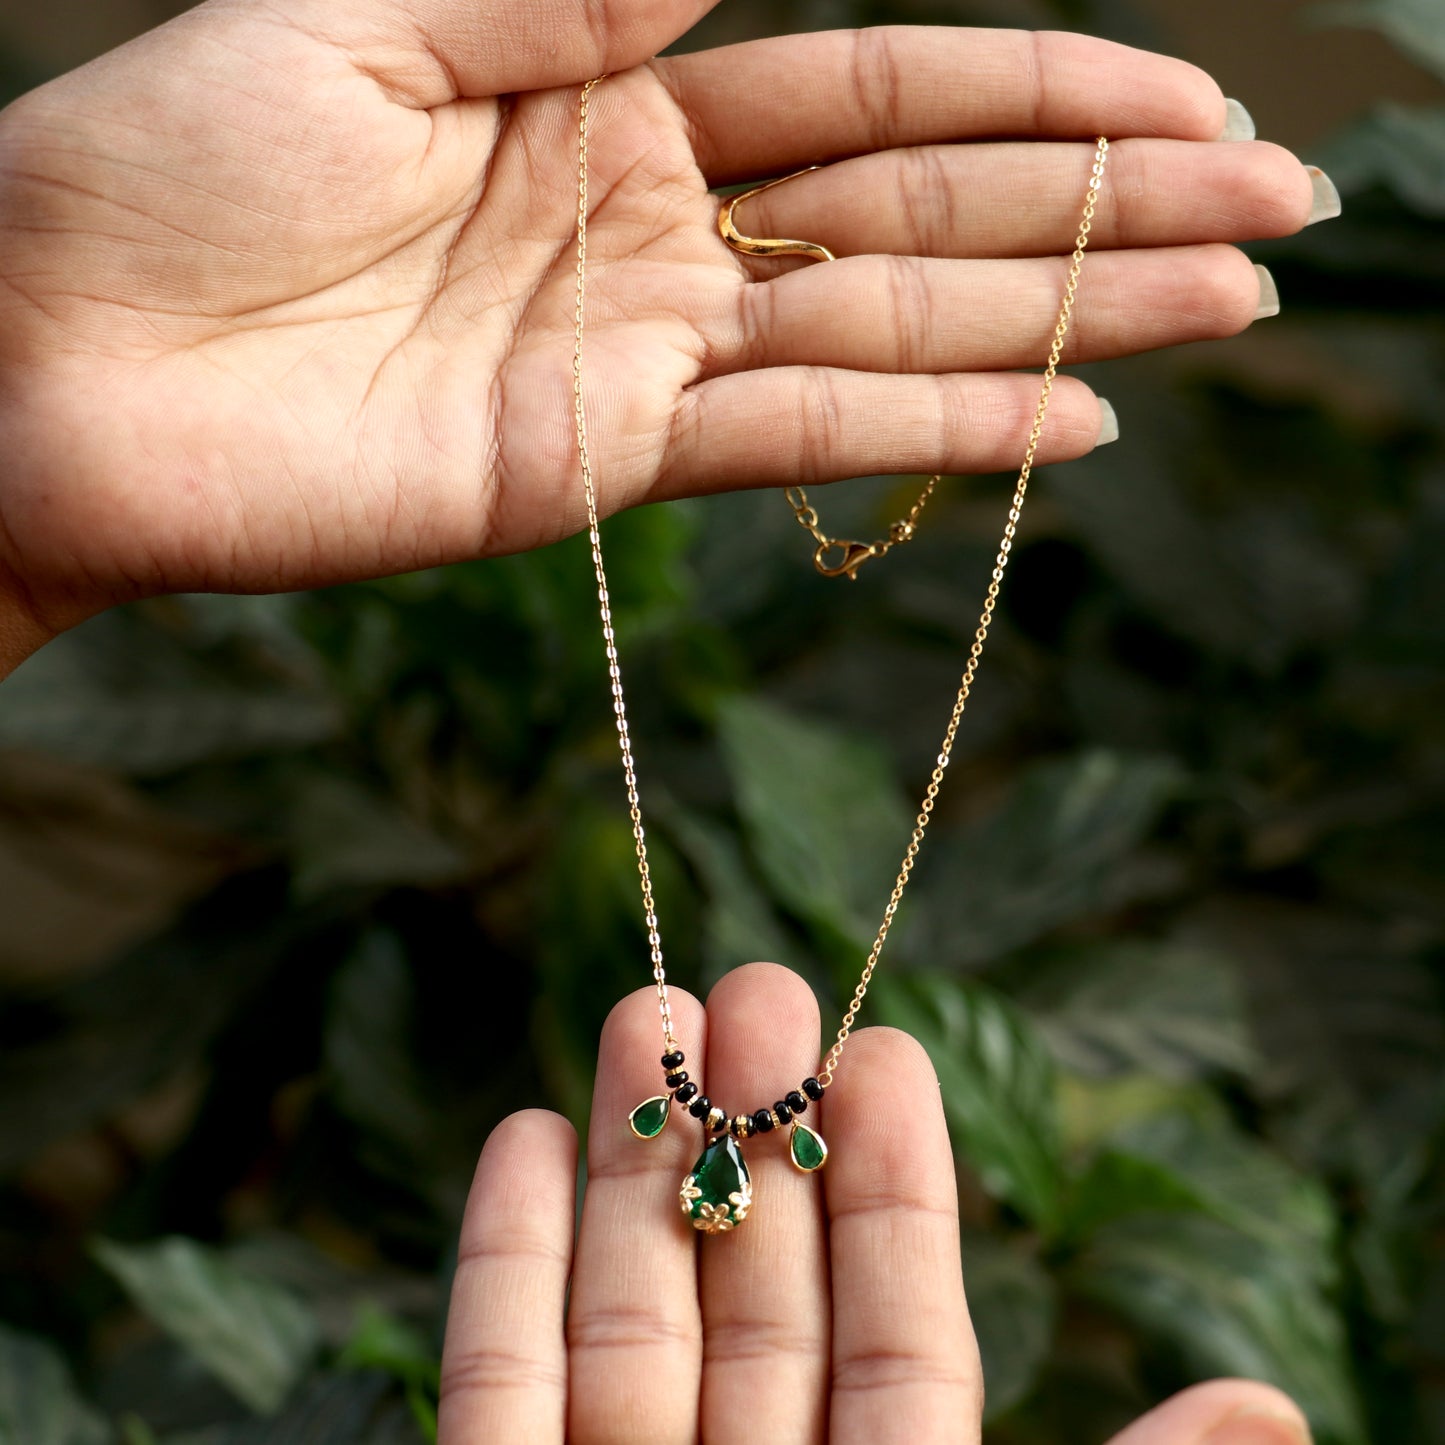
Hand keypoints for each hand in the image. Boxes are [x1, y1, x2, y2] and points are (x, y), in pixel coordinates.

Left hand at [0, 0, 1323, 660]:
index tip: (1187, 93)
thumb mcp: (380, 6)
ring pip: (899, 323)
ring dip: (1071, 318)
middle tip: (1276, 213)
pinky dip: (942, 426)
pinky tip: (1071, 423)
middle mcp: (655, 233)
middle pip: (926, 204)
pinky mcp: (604, 465)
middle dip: (1105, 203)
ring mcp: (642, 358)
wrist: (51, 361)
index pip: (875, 86)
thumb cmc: (165, 166)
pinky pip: (806, 433)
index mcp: (610, 102)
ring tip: (1227, 313)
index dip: (1039, 84)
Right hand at [438, 963, 1311, 1443]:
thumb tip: (1271, 1406)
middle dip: (751, 1133)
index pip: (898, 1332)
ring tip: (648, 1012)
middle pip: (755, 1293)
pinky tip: (531, 1136)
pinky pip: (498, 1389)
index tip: (878, 1051)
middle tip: (754, 985)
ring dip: (632, 1160)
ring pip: (626, 1314)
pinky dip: (505, 1265)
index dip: (889, 1185)